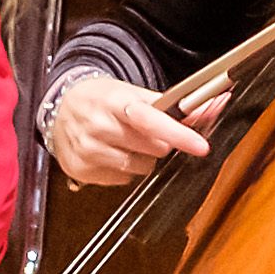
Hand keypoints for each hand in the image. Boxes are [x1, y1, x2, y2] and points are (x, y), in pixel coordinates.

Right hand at [45, 70, 219, 188]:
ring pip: (141, 168)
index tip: (201, 146)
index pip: (150, 120)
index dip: (178, 134)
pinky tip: (111, 153)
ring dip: (142, 158)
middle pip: (153, 149)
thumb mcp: (132, 93)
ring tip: (124, 142)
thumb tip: (214, 106)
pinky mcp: (81, 171)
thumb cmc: (103, 99)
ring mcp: (88, 151)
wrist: (60, 108)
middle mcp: (99, 126)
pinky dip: (123, 170)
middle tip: (144, 132)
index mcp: (115, 102)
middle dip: (159, 143)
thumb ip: (171, 104)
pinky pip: (122, 180)